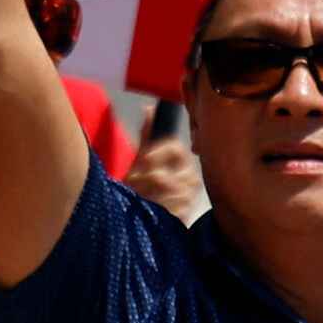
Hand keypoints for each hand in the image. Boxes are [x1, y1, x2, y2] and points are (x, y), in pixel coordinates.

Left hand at [125, 101, 201, 218]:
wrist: (147, 213)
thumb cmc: (145, 183)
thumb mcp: (142, 158)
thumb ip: (147, 136)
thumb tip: (148, 108)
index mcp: (181, 159)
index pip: (174, 147)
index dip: (158, 151)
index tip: (142, 158)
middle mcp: (190, 176)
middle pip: (167, 172)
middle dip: (145, 178)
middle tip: (132, 182)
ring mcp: (189, 196)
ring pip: (166, 191)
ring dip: (145, 194)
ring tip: (137, 196)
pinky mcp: (185, 214)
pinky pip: (169, 209)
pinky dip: (155, 208)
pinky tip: (147, 208)